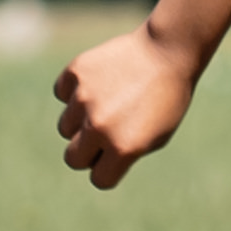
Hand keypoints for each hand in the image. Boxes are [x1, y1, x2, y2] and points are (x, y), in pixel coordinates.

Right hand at [53, 29, 192, 185]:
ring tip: (107, 102)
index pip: (99, 179)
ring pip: (65, 127)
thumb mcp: (156, 136)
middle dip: (87, 151)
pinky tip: (98, 82)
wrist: (168, 51)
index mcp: (123, 148)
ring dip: (81, 121)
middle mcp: (99, 126)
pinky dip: (74, 91)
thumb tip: (94, 162)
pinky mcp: (76, 73)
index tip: (117, 156)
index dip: (109, 169)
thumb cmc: (167, 98)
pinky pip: (62, 94)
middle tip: (105, 133)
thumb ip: (123, 154)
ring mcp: (84, 98)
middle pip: (73, 158)